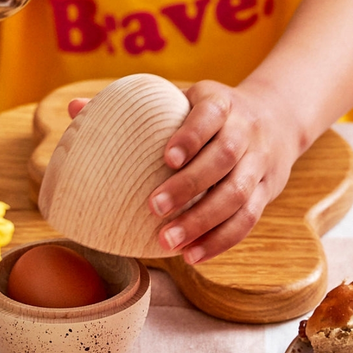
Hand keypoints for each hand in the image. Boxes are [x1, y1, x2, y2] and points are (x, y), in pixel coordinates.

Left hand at [147, 79, 303, 264]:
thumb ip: (137, 106)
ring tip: (168, 242)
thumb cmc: (212, 112)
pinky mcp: (267, 189)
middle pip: (224, 157)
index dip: (191, 136)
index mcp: (221, 103)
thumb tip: (75, 107)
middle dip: (190, 185)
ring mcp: (259, 161)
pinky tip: (192, 255)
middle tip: (154, 208)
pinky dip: (221, 240)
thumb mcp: (185, 97)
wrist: (276, 117)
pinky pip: (249, 219)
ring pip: (238, 193)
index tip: (167, 159)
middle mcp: (245, 130)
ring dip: (203, 221)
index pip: (210, 115)